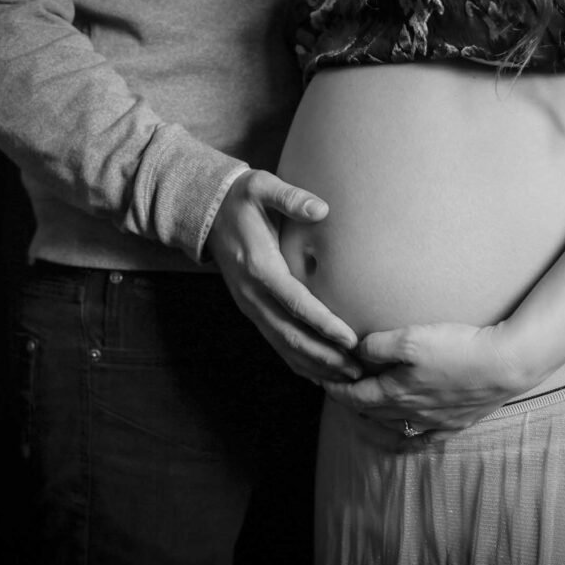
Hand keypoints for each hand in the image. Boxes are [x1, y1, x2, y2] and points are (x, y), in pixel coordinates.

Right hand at [206, 169, 360, 383]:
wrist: (207, 211)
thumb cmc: (241, 198)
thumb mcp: (262, 186)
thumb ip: (291, 197)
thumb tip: (321, 209)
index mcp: (259, 267)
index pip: (295, 303)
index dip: (323, 324)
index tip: (350, 339)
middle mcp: (252, 294)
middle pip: (290, 335)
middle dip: (324, 356)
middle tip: (357, 370)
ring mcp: (249, 306)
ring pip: (283, 346)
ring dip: (314, 365)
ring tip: (346, 378)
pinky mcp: (251, 310)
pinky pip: (276, 343)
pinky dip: (298, 362)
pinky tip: (320, 374)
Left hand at [323, 322, 534, 441]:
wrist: (505, 364)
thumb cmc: (456, 348)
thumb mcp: (410, 337)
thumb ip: (377, 346)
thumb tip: (358, 352)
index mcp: (395, 394)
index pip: (354, 396)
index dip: (335, 388)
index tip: (321, 379)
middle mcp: (411, 414)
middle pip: (372, 412)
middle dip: (352, 401)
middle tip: (340, 388)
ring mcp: (434, 422)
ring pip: (395, 426)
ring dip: (376, 417)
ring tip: (367, 406)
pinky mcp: (457, 423)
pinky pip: (425, 439)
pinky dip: (407, 438)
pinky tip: (406, 435)